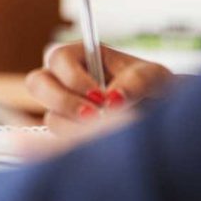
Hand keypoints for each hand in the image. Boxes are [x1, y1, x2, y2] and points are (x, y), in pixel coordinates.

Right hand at [26, 42, 175, 138]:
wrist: (163, 115)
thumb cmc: (154, 87)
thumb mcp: (154, 76)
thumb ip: (137, 81)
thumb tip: (114, 99)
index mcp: (78, 56)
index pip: (59, 58)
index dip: (75, 79)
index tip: (101, 98)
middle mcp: (62, 79)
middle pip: (38, 83)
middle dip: (64, 102)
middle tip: (92, 116)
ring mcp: (62, 108)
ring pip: (50, 117)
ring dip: (75, 127)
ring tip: (104, 133)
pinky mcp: (69, 134)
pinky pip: (61, 141)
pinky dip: (79, 144)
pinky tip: (100, 144)